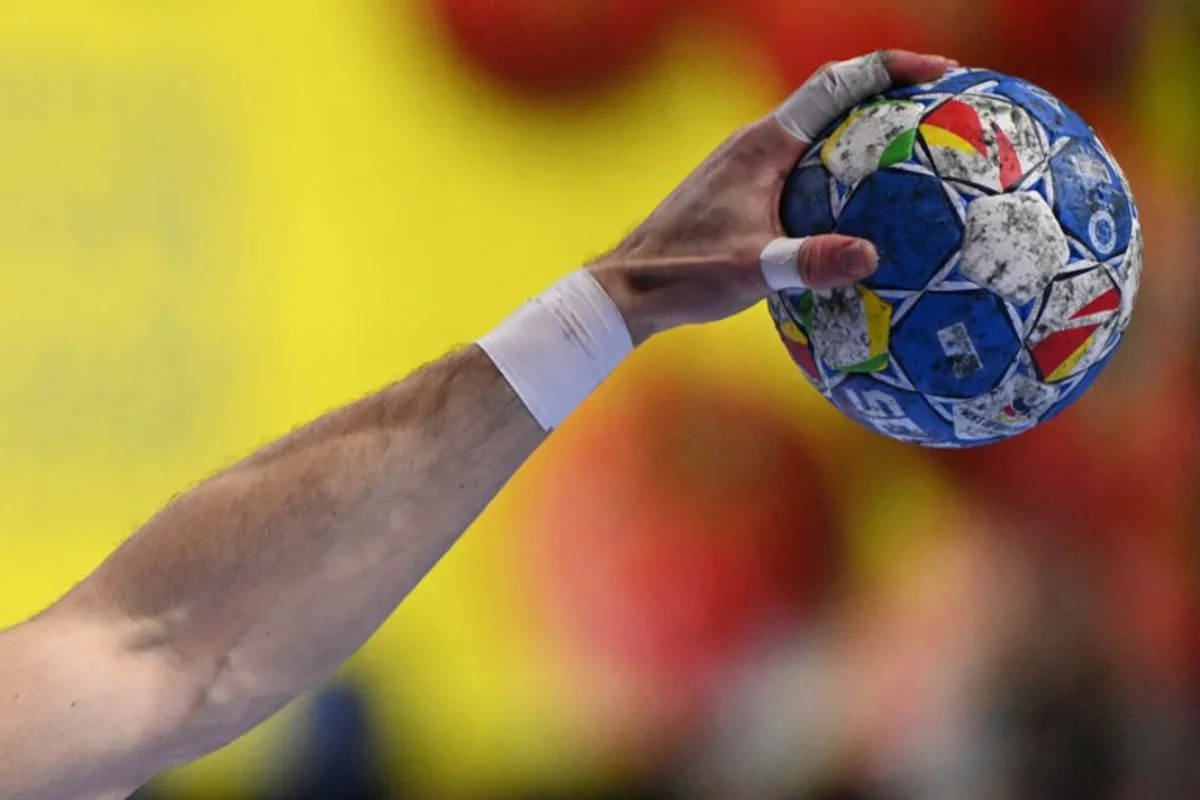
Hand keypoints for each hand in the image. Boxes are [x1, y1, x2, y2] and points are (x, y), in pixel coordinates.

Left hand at [591, 50, 954, 344]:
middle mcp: (756, 143)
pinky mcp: (742, 189)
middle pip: (833, 98)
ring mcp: (747, 164)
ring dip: (863, 129)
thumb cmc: (683, 275)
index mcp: (763, 145)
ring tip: (915, 149)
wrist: (628, 287)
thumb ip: (808, 262)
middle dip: (888, 92)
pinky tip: (861, 203)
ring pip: (817, 132)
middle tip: (943, 107)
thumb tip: (871, 255)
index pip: (835, 85)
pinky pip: (803, 163)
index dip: (889, 68)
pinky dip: (839, 166)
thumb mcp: (751, 271)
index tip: (940, 72)